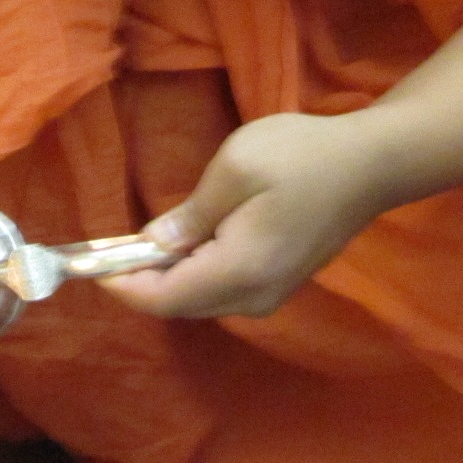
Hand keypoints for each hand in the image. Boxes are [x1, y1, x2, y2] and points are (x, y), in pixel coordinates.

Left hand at [102, 112, 385, 319]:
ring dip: (167, 278)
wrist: (372, 165)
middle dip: (140, 281)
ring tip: (140, 242)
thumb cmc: (302, 157)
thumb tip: (153, 244)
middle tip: (109, 247)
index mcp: (239, 271)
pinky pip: (223, 290)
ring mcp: (272, 293)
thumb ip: (190, 215)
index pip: (164, 299)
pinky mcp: (280, 282)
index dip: (122, 285)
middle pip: (180, 306)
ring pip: (201, 300)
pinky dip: (194, 273)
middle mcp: (255, 297)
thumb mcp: (236, 169)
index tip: (90, 262)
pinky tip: (183, 243)